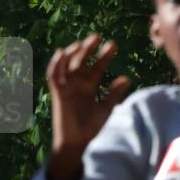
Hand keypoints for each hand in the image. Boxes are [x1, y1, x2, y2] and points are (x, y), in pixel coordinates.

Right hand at [45, 34, 130, 179]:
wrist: (78, 144)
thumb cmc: (92, 128)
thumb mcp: (106, 108)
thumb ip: (114, 93)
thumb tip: (126, 77)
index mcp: (89, 87)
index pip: (96, 67)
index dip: (103, 56)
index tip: (113, 44)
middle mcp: (77, 85)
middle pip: (82, 62)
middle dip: (89, 49)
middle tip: (98, 35)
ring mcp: (66, 88)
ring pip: (67, 65)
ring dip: (73, 53)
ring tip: (83, 42)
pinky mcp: (57, 94)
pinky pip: (54, 76)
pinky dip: (56, 64)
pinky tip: (62, 52)